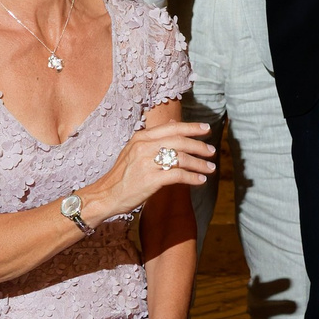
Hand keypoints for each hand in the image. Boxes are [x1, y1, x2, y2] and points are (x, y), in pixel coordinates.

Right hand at [82, 121, 214, 218]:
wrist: (106, 195)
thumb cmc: (123, 174)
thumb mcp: (134, 149)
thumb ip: (154, 137)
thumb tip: (173, 122)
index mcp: (141, 137)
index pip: (172, 128)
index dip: (191, 127)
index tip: (206, 129)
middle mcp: (144, 147)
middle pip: (180, 141)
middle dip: (199, 146)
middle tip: (212, 151)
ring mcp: (147, 163)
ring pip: (181, 158)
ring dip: (200, 164)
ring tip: (211, 168)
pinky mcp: (150, 180)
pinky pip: (178, 176)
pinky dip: (192, 178)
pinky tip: (200, 181)